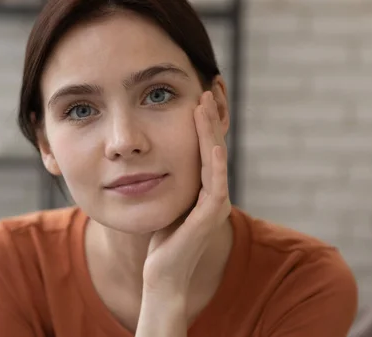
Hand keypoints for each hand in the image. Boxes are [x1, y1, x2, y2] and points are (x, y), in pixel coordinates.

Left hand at [142, 91, 231, 295]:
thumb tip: (156, 156)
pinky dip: (213, 164)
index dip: (204, 121)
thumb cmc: (162, 241)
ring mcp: (215, 206)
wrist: (162, 276)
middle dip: (210, 117)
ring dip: (210, 131)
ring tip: (203, 103)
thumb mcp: (166, 201)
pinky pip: (214, 186)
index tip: (198, 94)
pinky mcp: (208, 218)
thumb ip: (171, 180)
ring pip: (215, 160)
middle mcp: (215, 194)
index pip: (206, 147)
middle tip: (206, 87)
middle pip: (215, 146)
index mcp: (206, 189)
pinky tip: (209, 143)